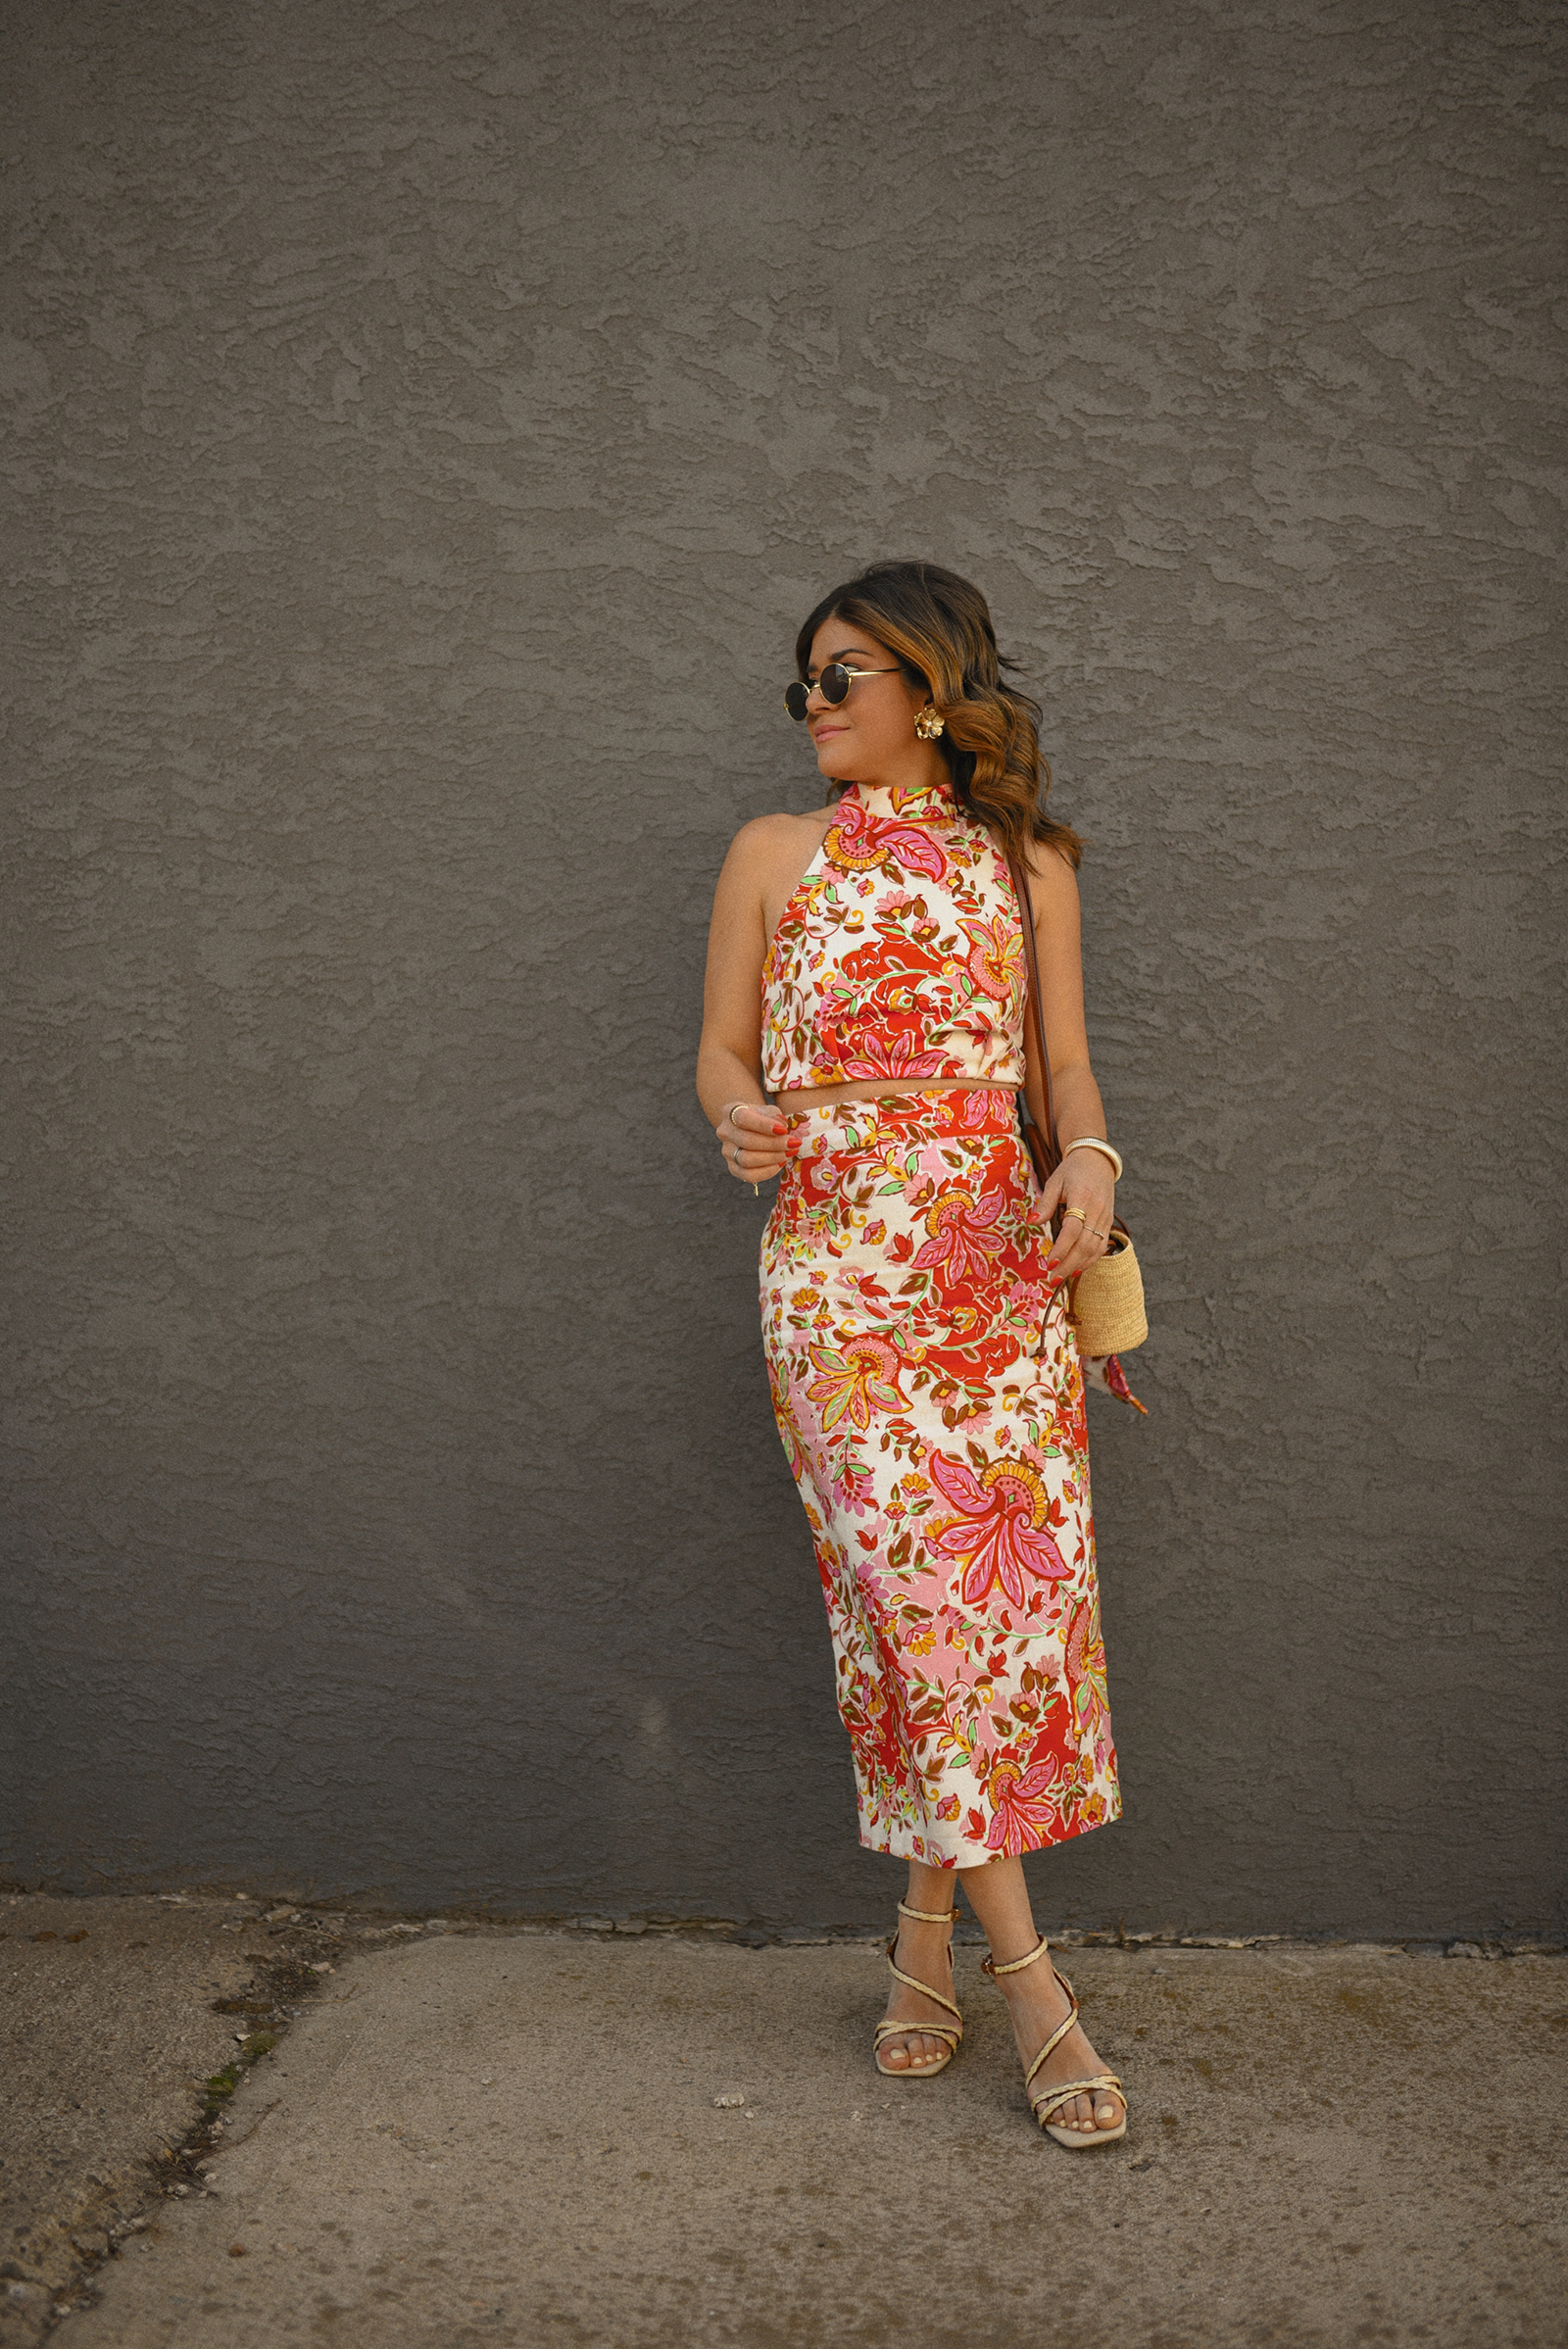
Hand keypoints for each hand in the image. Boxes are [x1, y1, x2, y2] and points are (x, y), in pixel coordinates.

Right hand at [718, 1099, 789, 1186]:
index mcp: (730, 1112)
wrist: (751, 1129)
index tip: (783, 1130)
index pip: (743, 1118)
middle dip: (773, 1144)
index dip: (763, 1125)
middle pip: (746, 1141)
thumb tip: (781, 1126)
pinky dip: (768, 1171)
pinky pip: (749, 1175)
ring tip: (789, 1153)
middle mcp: (724, 1132)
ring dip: (772, 1158)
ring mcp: (727, 1152)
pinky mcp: (733, 1168)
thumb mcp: (768, 1110)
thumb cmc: (763, 1117)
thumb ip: (775, 1115)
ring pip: (746, 1160)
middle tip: (793, 1143)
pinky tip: (780, 1163)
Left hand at [1036, 1150, 1115, 1284]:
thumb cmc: (1072, 1171)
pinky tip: (1077, 1269)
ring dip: (1078, 1266)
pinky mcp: (1108, 1223)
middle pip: (1085, 1244)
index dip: (1062, 1249)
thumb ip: (1045, 1204)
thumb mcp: (1054, 1182)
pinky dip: (1090, 1260)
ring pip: (1095, 1249)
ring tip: (1061, 1278)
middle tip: (1052, 1279)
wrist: (1097, 1160)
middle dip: (1068, 1264)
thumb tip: (1032, 1222)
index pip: (1072, 1229)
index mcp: (1082, 1198)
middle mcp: (1097, 1211)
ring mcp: (1105, 1218)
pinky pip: (1102, 1246)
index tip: (1049, 1263)